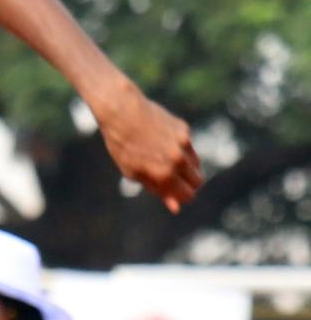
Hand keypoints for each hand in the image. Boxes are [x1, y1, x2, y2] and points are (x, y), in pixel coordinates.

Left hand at [96, 82, 202, 213]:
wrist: (122, 111)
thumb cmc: (122, 145)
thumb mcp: (134, 173)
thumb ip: (158, 190)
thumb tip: (176, 207)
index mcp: (164, 175)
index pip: (188, 195)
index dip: (181, 197)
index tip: (172, 193)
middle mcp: (178, 160)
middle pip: (198, 181)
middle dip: (188, 184)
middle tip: (171, 179)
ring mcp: (183, 143)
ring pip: (196, 164)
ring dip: (186, 167)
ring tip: (164, 160)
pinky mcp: (184, 129)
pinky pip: (189, 146)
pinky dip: (181, 149)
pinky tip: (162, 142)